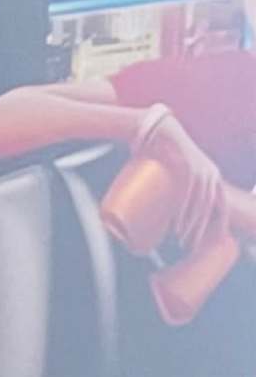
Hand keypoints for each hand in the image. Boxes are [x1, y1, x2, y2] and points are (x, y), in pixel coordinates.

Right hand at [124, 106, 230, 258]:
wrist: (157, 130)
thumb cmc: (160, 154)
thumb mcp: (171, 173)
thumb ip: (171, 187)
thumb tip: (158, 208)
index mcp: (212, 177)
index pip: (220, 205)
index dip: (215, 225)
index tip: (203, 241)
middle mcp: (212, 174)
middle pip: (212, 209)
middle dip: (202, 230)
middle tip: (190, 246)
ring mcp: (203, 171)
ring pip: (201, 205)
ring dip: (192, 225)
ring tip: (182, 240)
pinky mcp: (190, 169)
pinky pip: (189, 195)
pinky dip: (184, 212)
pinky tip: (180, 223)